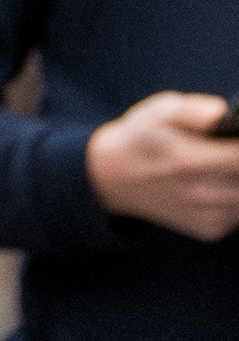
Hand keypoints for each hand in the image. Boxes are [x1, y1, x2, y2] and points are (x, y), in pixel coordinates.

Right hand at [85, 92, 238, 238]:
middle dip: (237, 163)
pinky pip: (238, 213)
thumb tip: (221, 113)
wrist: (113, 177)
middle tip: (223, 153)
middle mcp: (201, 192)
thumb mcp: (158, 111)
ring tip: (217, 167)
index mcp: (191, 160)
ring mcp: (206, 215)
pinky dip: (233, 199)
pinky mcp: (209, 230)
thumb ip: (193, 109)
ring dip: (237, 181)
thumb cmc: (141, 138)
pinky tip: (213, 186)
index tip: (234, 138)